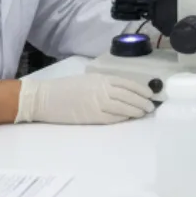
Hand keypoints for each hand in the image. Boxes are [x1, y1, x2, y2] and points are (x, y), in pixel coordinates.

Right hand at [14, 73, 156, 124]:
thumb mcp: (87, 80)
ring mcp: (98, 103)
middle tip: (150, 106)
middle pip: (129, 95)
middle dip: (142, 101)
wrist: (45, 98)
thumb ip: (103, 84)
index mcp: (101, 78)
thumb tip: (120, 91)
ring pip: (124, 107)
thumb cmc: (64, 88)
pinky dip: (123, 118)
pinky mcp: (92, 117)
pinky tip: (129, 118)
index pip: (127, 83)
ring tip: (144, 113)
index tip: (150, 94)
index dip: (141, 89)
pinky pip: (113, 118)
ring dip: (136, 110)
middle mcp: (102, 89)